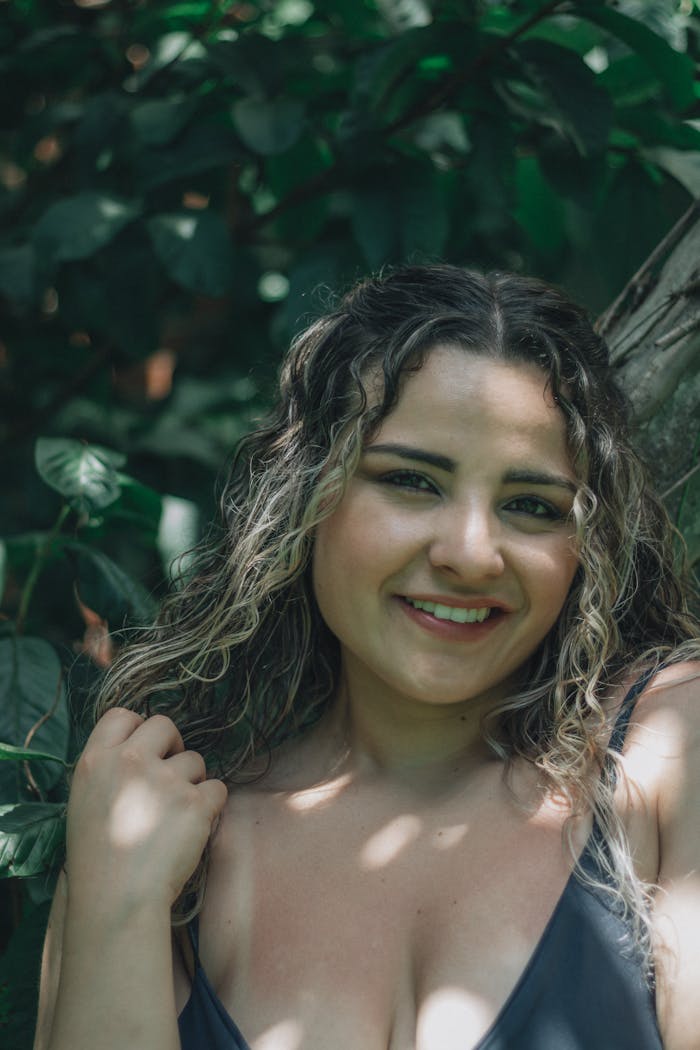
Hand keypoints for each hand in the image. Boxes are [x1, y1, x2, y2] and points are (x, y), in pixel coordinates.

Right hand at [65, 708, 227, 913]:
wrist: (116, 899)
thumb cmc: (97, 860)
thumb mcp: (85, 803)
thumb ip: (109, 771)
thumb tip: (139, 753)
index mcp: (96, 761)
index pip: (121, 715)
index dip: (138, 729)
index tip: (145, 750)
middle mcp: (130, 762)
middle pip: (164, 725)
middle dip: (172, 746)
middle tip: (169, 776)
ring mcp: (165, 780)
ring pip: (195, 761)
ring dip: (192, 783)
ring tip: (174, 818)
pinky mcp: (195, 803)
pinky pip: (217, 789)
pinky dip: (211, 807)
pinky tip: (193, 829)